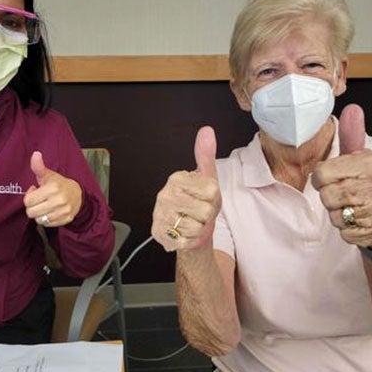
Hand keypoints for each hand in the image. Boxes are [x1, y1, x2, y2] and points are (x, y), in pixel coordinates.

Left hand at [23, 151, 82, 226]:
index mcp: (53, 188)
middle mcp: (59, 200)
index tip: (35, 191)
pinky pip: (47, 224)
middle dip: (32, 206)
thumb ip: (39, 167)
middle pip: (31, 212)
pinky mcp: (66, 220)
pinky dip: (46, 219)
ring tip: (44, 206)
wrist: (78, 195)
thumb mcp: (48, 175)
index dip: (29, 196)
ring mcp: (63, 211)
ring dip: (39, 213)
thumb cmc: (59, 184)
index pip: (28, 201)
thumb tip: (35, 154)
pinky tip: (50, 211)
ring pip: (38, 219)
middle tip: (39, 200)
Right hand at [151, 126, 221, 251]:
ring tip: (192, 223)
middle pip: (206, 211)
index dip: (214, 199)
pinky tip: (185, 234)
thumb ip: (206, 155)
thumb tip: (207, 130)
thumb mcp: (207, 179)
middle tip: (198, 213)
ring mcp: (159, 214)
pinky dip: (190, 241)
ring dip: (199, 230)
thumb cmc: (199, 203)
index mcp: (177, 179)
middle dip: (207, 216)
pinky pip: (186, 241)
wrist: (188, 230)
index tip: (204, 199)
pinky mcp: (158, 233)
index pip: (212, 191)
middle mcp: (164, 195)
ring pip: (197, 228)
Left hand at [312, 104, 371, 253]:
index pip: (322, 173)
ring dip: (338, 215)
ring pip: (335, 216)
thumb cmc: (368, 186)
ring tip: (351, 209)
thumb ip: (352, 136)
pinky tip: (358, 222)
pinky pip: (345, 233)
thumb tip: (352, 108)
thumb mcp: (361, 159)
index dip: (320, 179)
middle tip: (342, 197)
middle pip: (327, 196)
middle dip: (329, 199)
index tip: (330, 180)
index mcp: (370, 162)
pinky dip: (347, 230)